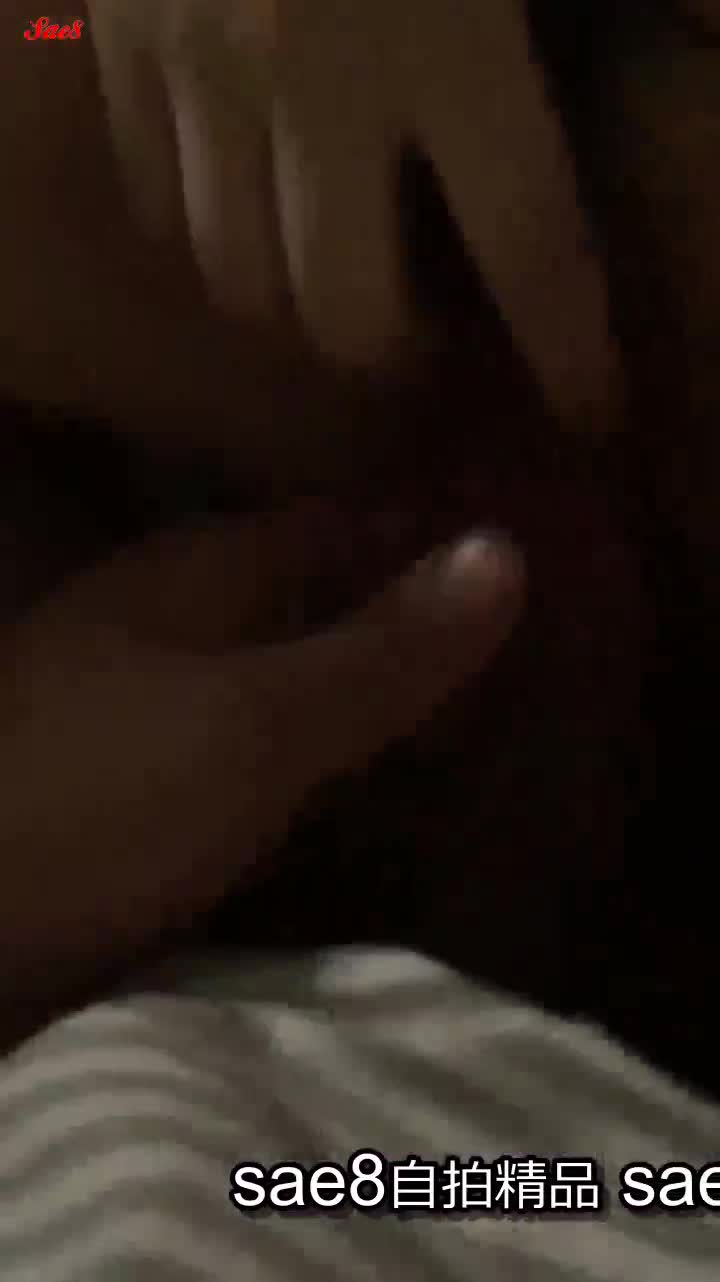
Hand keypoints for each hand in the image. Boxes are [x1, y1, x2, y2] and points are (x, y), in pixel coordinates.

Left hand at [0, 509, 522, 1022]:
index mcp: (196, 578)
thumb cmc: (98, 798)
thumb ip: (380, 647)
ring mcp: (160, 720)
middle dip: (417, 638)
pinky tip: (386, 812)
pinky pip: (266, 774)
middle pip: (322, 612)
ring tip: (493, 741)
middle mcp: (179, 632)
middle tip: (539, 669)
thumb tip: (504, 550)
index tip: (540, 566)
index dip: (433, 541)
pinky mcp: (151, 805)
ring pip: (296, 696)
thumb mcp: (256, 721)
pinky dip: (329, 784)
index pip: (341, 526)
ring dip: (378, 716)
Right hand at [1, 0, 619, 436]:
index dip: (570, 345)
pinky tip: (237, 190)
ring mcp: (196, 68)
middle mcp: (312, 84)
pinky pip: (153, 190)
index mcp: (445, 35)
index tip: (592, 410)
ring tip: (328, 264)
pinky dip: (201, 220)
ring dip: (290, 296)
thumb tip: (711, 23)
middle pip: (345, 308)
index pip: (531, 243)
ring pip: (234, 270)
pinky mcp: (114, 41)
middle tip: (423, 326)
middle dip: (390, 347)